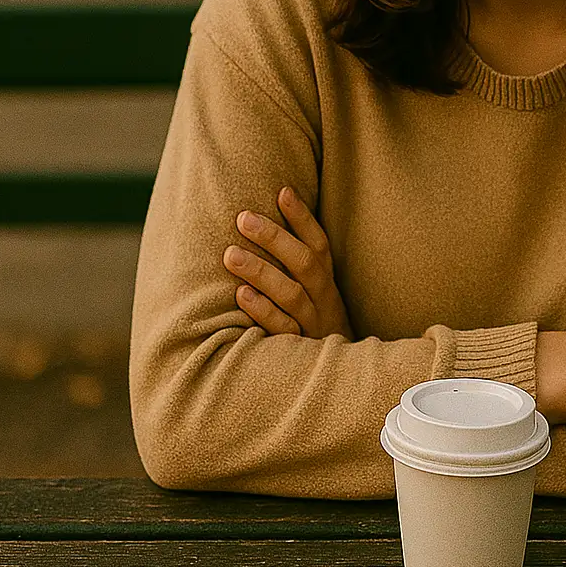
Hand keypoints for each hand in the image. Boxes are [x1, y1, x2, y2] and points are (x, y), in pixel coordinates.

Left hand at [223, 186, 353, 339]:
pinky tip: (241, 295)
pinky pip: (282, 328)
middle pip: (304, 263)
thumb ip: (294, 264)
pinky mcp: (298, 349)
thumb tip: (269, 219)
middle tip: (243, 218)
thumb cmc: (312, 324)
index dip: (302, 218)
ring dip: (261, 271)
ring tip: (231, 254)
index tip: (282, 191)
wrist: (334, 375)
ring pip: (292, 293)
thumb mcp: (313, 294)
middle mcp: (324, 299)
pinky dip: (263, 310)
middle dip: (274, 238)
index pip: (318, 244)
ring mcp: (313, 325)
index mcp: (326, 282)